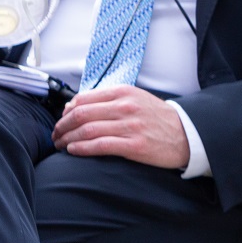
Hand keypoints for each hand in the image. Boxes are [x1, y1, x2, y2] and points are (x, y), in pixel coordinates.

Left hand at [53, 86, 190, 168]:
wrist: (186, 134)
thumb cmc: (157, 118)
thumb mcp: (135, 99)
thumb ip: (108, 100)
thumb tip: (74, 105)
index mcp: (124, 92)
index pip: (84, 98)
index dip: (66, 111)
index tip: (61, 120)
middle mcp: (126, 107)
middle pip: (81, 114)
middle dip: (62, 126)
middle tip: (55, 135)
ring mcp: (130, 126)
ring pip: (87, 130)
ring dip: (67, 139)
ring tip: (60, 145)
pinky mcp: (134, 145)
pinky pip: (100, 146)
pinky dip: (81, 148)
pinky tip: (73, 150)